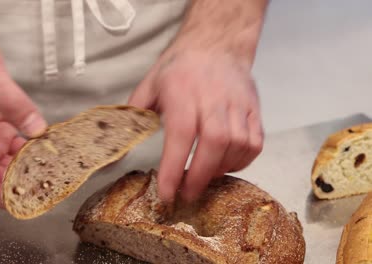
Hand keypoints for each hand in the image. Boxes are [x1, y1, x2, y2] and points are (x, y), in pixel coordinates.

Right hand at [0, 33, 46, 207]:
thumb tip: (37, 128)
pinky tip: (48, 149)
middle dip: (22, 187)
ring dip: (30, 171)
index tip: (27, 200)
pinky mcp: (0, 129)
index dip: (2, 198)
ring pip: (9, 167)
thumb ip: (14, 104)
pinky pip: (17, 149)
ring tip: (54, 169)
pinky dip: (32, 152)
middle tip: (50, 184)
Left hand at [128, 50, 263, 202]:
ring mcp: (238, 105)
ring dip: (221, 170)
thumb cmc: (181, 66)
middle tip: (187, 194)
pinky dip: (242, 161)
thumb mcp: (151, 82)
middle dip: (200, 176)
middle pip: (215, 143)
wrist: (216, 45)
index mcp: (183, 93)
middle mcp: (213, 100)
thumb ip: (136, 110)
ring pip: (238, 145)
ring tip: (204, 177)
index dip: (173, 168)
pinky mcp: (254, 109)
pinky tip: (225, 164)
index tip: (167, 193)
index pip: (181, 136)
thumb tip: (123, 137)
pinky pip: (255, 143)